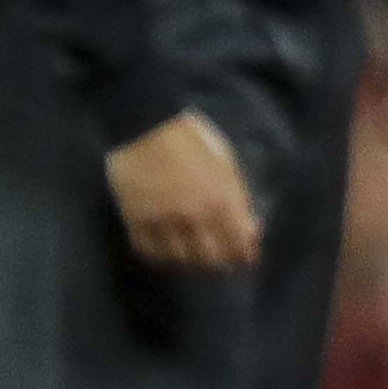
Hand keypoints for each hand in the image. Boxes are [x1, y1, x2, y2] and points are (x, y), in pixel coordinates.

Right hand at [104, 109, 260, 270]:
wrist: (144, 124)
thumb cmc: (190, 139)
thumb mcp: (225, 164)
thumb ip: (238, 198)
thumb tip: (251, 230)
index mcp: (222, 201)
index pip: (240, 246)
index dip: (244, 257)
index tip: (243, 260)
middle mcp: (195, 216)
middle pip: (210, 260)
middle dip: (217, 264)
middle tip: (216, 262)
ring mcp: (163, 220)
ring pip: (179, 260)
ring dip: (187, 263)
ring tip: (188, 259)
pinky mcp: (136, 219)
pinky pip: (148, 251)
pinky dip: (157, 257)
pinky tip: (162, 252)